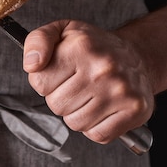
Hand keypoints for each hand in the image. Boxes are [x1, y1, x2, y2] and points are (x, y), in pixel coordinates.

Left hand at [23, 20, 153, 144]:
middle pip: (56, 105)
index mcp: (81, 46)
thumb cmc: (94, 46)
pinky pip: (98, 135)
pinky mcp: (135, 110)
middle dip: (61, 98)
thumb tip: (31, 65)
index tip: (59, 72)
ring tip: (90, 95)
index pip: (39, 82)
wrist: (135, 54)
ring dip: (78, 114)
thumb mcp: (60, 32)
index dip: (45, 80)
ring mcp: (120, 91)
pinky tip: (103, 108)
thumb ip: (37, 41)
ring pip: (76, 123)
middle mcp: (102, 68)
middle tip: (76, 84)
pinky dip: (96, 127)